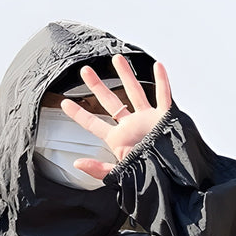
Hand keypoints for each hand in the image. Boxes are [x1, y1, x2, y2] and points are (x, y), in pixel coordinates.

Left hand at [60, 54, 172, 180]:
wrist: (170, 176)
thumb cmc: (148, 176)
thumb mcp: (119, 174)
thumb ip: (98, 169)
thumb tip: (77, 163)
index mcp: (118, 139)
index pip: (94, 124)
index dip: (79, 114)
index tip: (64, 103)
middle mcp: (131, 126)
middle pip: (110, 102)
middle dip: (97, 86)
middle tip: (85, 71)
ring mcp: (147, 120)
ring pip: (135, 92)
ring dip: (126, 75)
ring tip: (117, 58)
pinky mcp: (164, 118)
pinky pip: (164, 96)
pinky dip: (162, 81)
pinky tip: (157, 66)